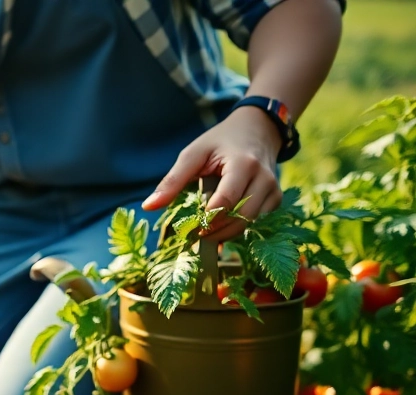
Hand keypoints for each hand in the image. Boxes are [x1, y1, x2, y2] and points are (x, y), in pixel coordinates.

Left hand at [142, 106, 284, 239]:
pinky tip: (221, 226)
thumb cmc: (221, 141)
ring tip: (205, 232)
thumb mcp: (193, 154)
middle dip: (216, 230)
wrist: (256, 129)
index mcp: (243, 164)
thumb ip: (172, 180)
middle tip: (194, 235)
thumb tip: (148, 206)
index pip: (226, 201)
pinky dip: (238, 227)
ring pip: (250, 223)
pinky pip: (258, 221)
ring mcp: (273, 190)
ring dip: (226, 232)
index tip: (189, 228)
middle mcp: (264, 178)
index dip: (206, 219)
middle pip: (241, 217)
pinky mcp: (276, 198)